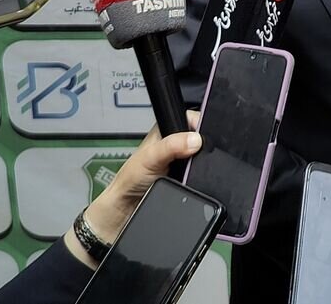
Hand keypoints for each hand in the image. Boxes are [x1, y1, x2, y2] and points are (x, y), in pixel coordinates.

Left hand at [65, 113, 202, 265]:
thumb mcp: (149, 158)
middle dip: (205, 146)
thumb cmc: (128, 182)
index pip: (190, 119)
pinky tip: (196, 180)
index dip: (200, 125)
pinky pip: (203, 173)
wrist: (125, 212)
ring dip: (204, 164)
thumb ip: (170, 146)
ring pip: (204, 156)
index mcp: (165, 131)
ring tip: (194, 171)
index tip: (204, 137)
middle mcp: (175, 144)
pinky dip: (203, 177)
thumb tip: (195, 139)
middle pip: (201, 137)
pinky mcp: (188, 177)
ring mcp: (182, 161)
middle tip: (200, 157)